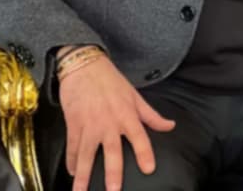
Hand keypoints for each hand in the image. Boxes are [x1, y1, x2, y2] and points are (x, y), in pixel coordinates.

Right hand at [59, 52, 174, 190]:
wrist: (84, 66)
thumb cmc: (112, 81)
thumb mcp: (135, 96)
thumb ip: (152, 115)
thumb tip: (170, 126)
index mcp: (127, 115)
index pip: (140, 137)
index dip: (145, 153)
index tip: (148, 169)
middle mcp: (109, 123)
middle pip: (112, 152)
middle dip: (113, 173)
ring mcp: (89, 125)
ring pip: (87, 156)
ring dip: (84, 177)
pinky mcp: (73, 125)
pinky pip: (73, 148)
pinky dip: (72, 162)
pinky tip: (73, 174)